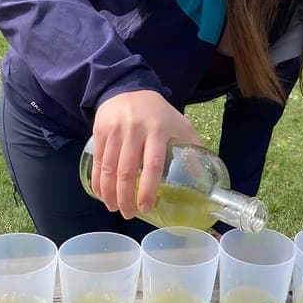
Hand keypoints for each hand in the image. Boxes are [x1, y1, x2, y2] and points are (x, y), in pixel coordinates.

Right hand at [89, 90, 200, 218]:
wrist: (128, 87)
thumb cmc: (158, 113)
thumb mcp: (179, 124)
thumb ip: (191, 146)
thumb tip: (205, 176)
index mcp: (157, 130)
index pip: (152, 164)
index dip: (147, 189)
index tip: (146, 207)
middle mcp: (134, 130)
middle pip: (126, 170)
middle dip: (126, 197)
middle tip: (129, 214)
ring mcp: (114, 130)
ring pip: (109, 168)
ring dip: (109, 193)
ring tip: (114, 208)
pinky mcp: (99, 131)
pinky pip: (98, 160)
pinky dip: (97, 180)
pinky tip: (100, 194)